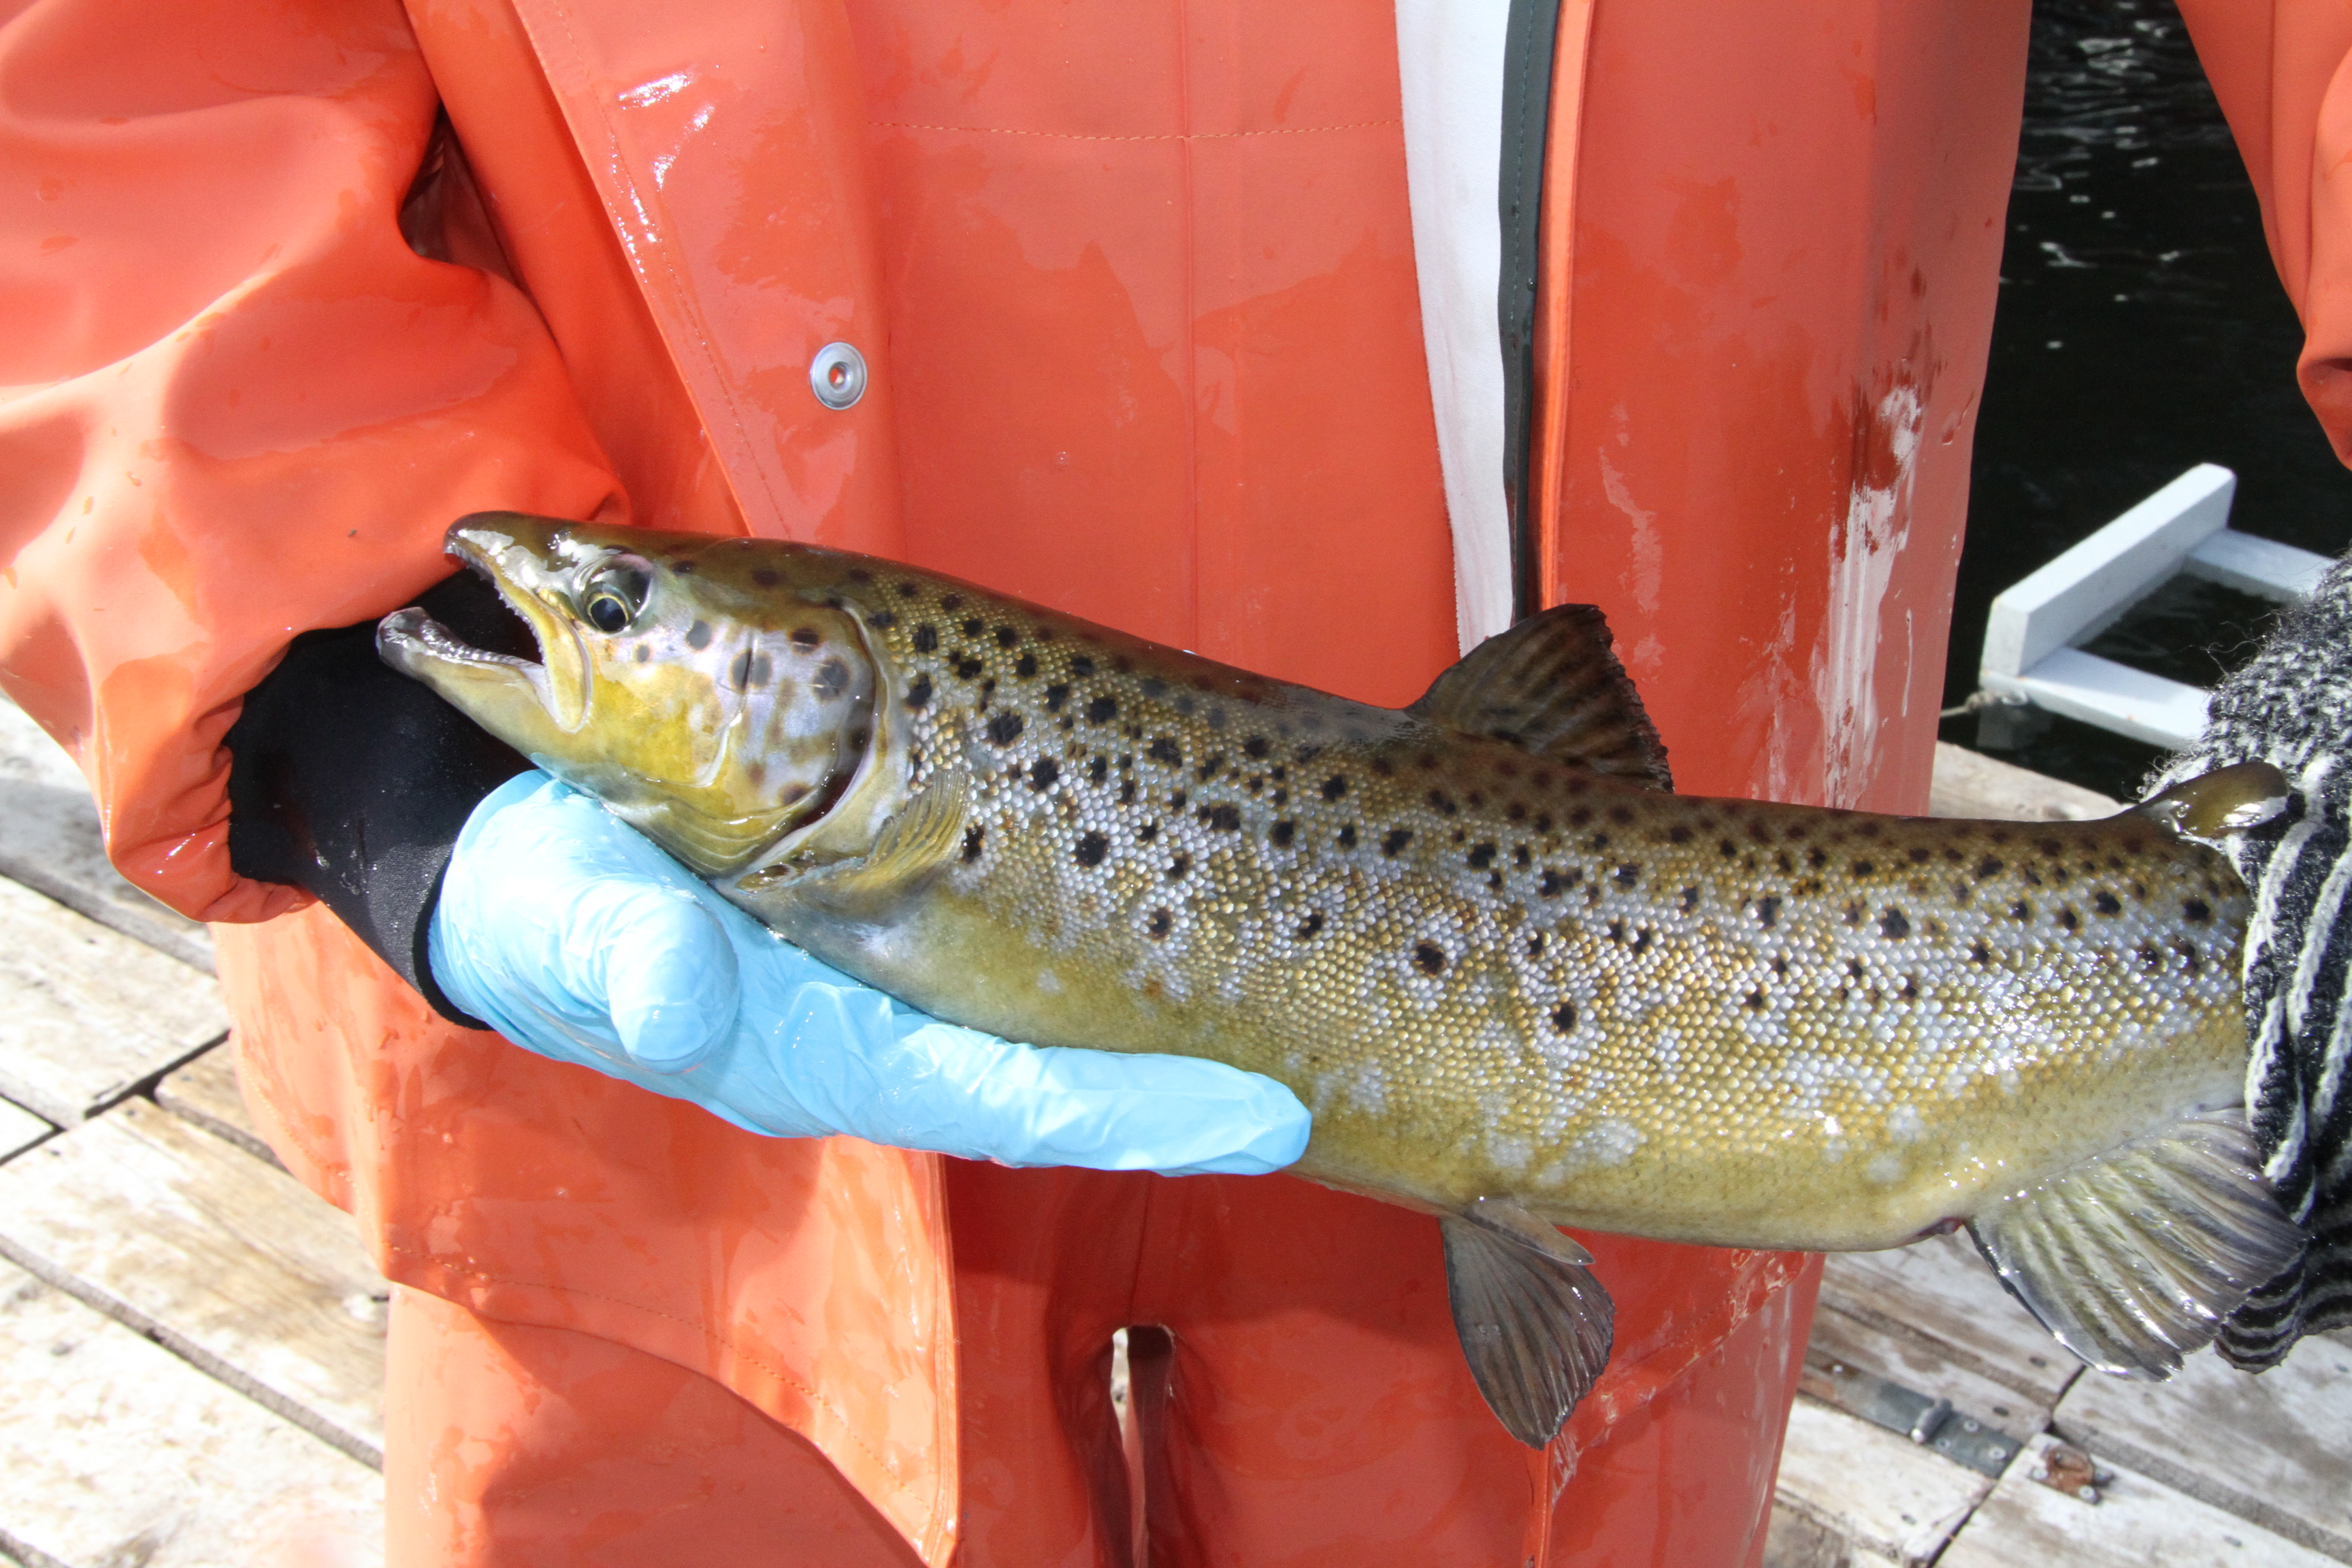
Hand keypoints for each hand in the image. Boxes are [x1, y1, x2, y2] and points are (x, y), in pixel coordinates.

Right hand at [427, 772, 1311, 1173]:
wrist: (521, 857)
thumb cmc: (544, 899)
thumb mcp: (566, 920)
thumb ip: (624, 958)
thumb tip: (675, 997)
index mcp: (821, 1046)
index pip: (1012, 1097)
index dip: (1141, 1111)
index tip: (1264, 1121)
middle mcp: (878, 1026)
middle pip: (1064, 1075)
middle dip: (1186, 1087)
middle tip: (1318, 1083)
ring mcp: (889, 979)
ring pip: (1049, 1023)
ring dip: (1157, 1025)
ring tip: (1278, 1019)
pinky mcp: (885, 919)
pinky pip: (1012, 962)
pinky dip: (1100, 963)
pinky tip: (1170, 935)